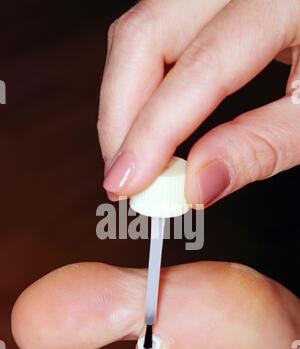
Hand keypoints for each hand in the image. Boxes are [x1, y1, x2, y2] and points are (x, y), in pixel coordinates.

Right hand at [99, 0, 299, 205]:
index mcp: (282, 1)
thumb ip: (261, 147)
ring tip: (131, 157)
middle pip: (145, 34)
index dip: (152, 131)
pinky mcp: (204, 1)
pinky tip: (146, 124)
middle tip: (121, 176)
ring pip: (139, 31)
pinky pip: (155, 33)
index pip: (200, 66)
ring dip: (122, 100)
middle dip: (119, 115)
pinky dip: (139, 84)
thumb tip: (196, 185)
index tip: (127, 184)